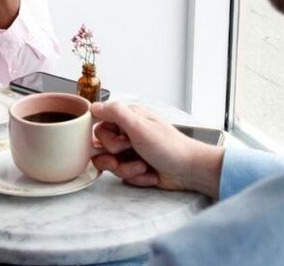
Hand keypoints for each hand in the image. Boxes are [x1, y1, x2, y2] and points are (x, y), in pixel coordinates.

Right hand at [90, 102, 223, 198]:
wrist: (190, 171)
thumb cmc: (170, 147)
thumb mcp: (140, 127)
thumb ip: (115, 113)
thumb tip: (93, 106)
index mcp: (128, 118)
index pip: (98, 124)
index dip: (105, 137)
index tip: (117, 142)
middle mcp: (127, 132)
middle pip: (101, 147)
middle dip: (115, 156)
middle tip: (131, 152)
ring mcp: (131, 150)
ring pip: (110, 163)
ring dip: (126, 169)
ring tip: (143, 167)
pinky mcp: (134, 166)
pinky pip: (122, 175)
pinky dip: (136, 177)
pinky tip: (150, 173)